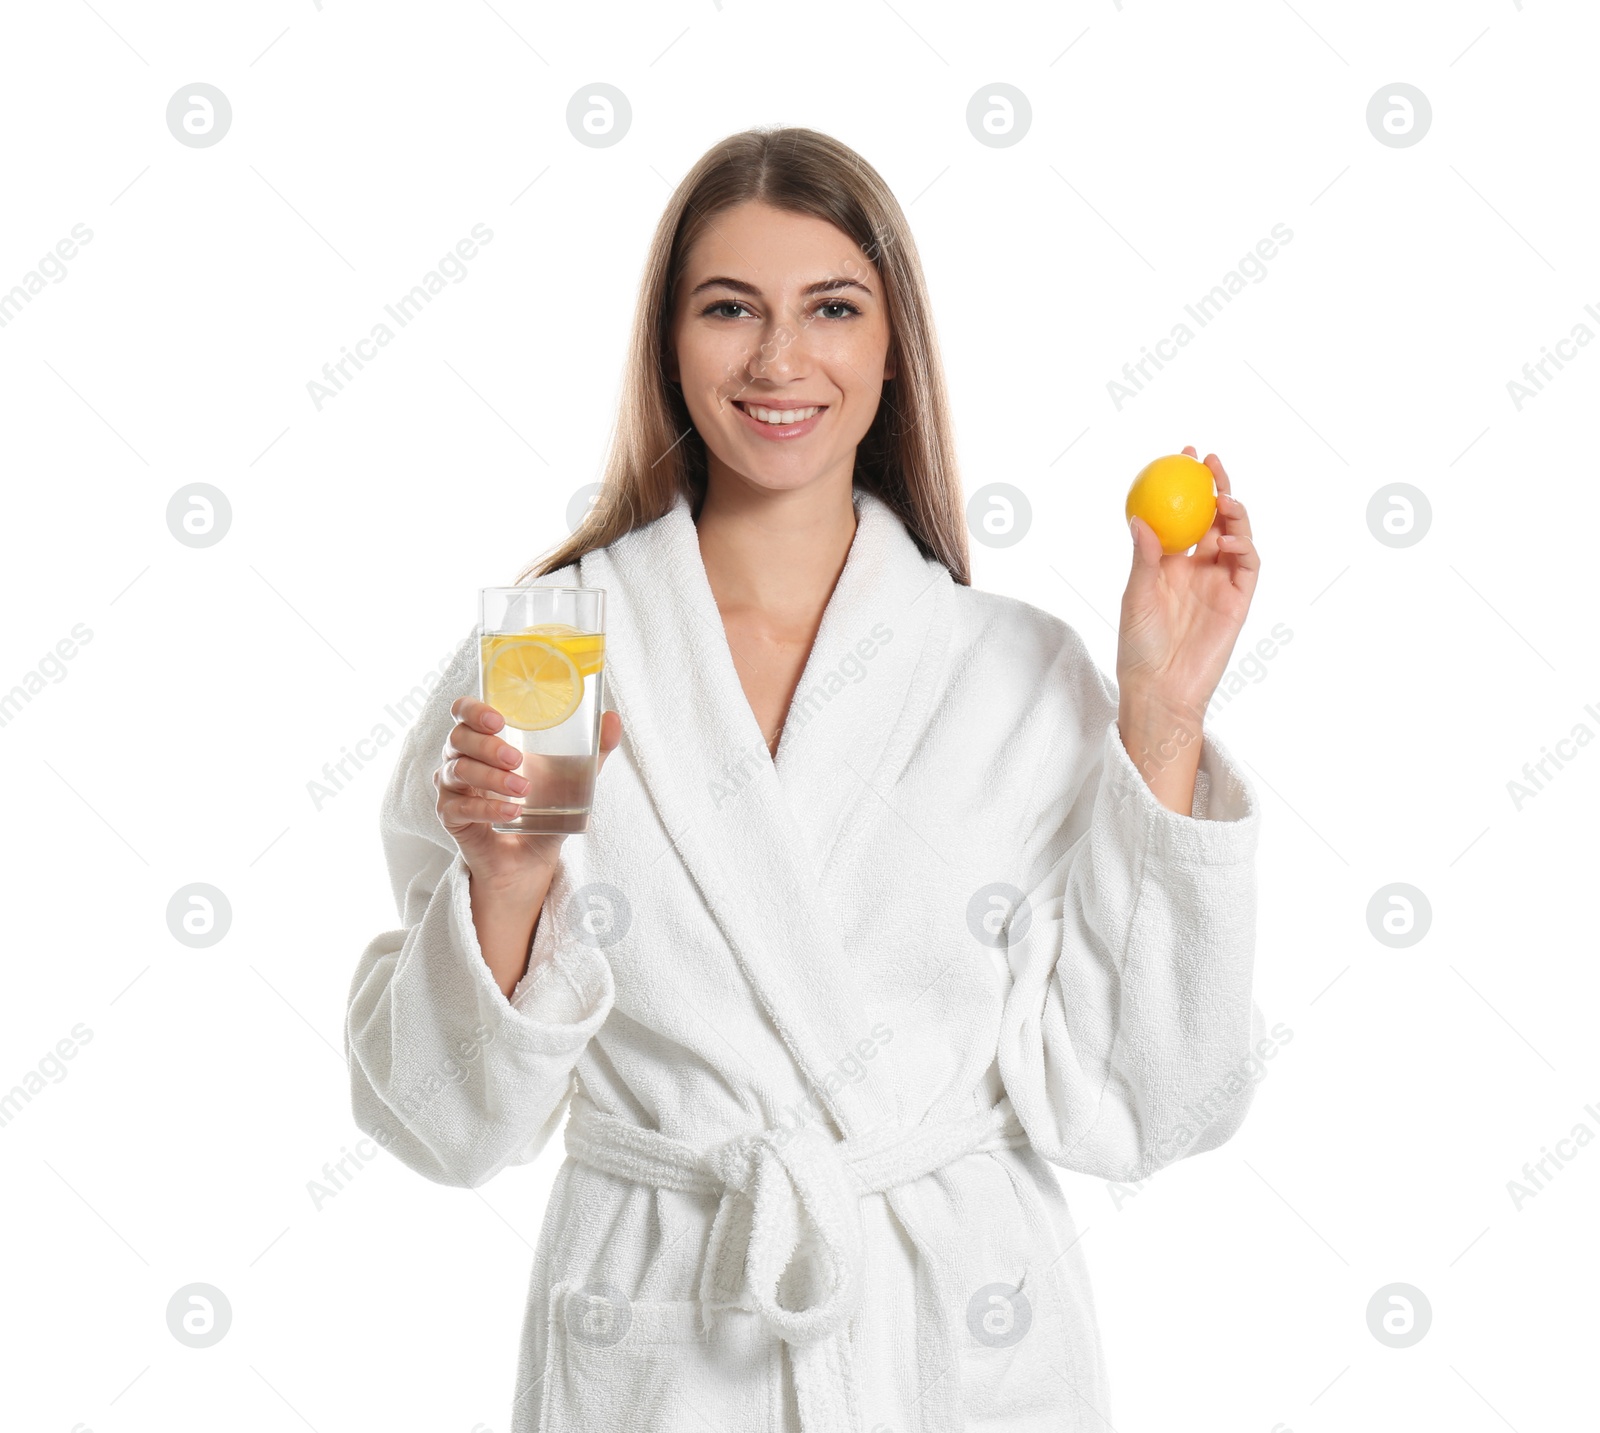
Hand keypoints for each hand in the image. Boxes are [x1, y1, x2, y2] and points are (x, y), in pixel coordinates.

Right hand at [435, 698, 623, 886]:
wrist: (530, 858)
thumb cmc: (545, 807)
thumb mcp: (574, 778)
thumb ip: (593, 750)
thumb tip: (614, 718)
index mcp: (485, 738)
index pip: (463, 710)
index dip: (474, 710)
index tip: (499, 720)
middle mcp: (462, 757)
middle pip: (459, 737)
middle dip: (488, 746)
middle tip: (517, 759)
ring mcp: (452, 786)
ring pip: (459, 770)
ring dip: (492, 778)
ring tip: (523, 790)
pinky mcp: (450, 815)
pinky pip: (460, 806)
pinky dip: (488, 808)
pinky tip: (512, 813)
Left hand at [1118, 447, 1259, 717]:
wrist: (1161, 689)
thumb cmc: (1139, 646)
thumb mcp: (1135, 596)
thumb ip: (1144, 558)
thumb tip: (1139, 517)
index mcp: (1169, 563)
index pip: (1181, 514)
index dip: (1185, 484)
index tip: (1182, 455)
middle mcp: (1198, 568)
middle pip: (1213, 518)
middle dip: (1216, 485)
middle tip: (1209, 461)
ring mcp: (1221, 582)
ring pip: (1236, 536)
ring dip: (1233, 513)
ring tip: (1221, 499)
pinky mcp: (1239, 601)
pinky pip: (1248, 566)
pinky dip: (1244, 546)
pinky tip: (1229, 537)